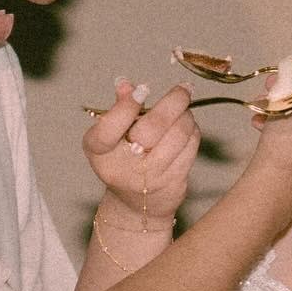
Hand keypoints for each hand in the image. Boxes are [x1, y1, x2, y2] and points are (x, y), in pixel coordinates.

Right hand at [83, 79, 199, 225]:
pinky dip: (192, 131)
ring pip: (177, 135)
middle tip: (184, 89)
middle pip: (152, 128)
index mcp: (99, 152)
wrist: (137, 206)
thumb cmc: (123, 161)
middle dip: (173, 102)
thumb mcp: (111, 138)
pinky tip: (187, 127)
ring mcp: (149, 178)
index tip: (144, 89)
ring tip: (184, 109)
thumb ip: (118, 109)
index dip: (127, 106)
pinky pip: (190, 147)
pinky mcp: (173, 182)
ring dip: (186, 116)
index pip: (109, 127)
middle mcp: (122, 167)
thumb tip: (125, 83)